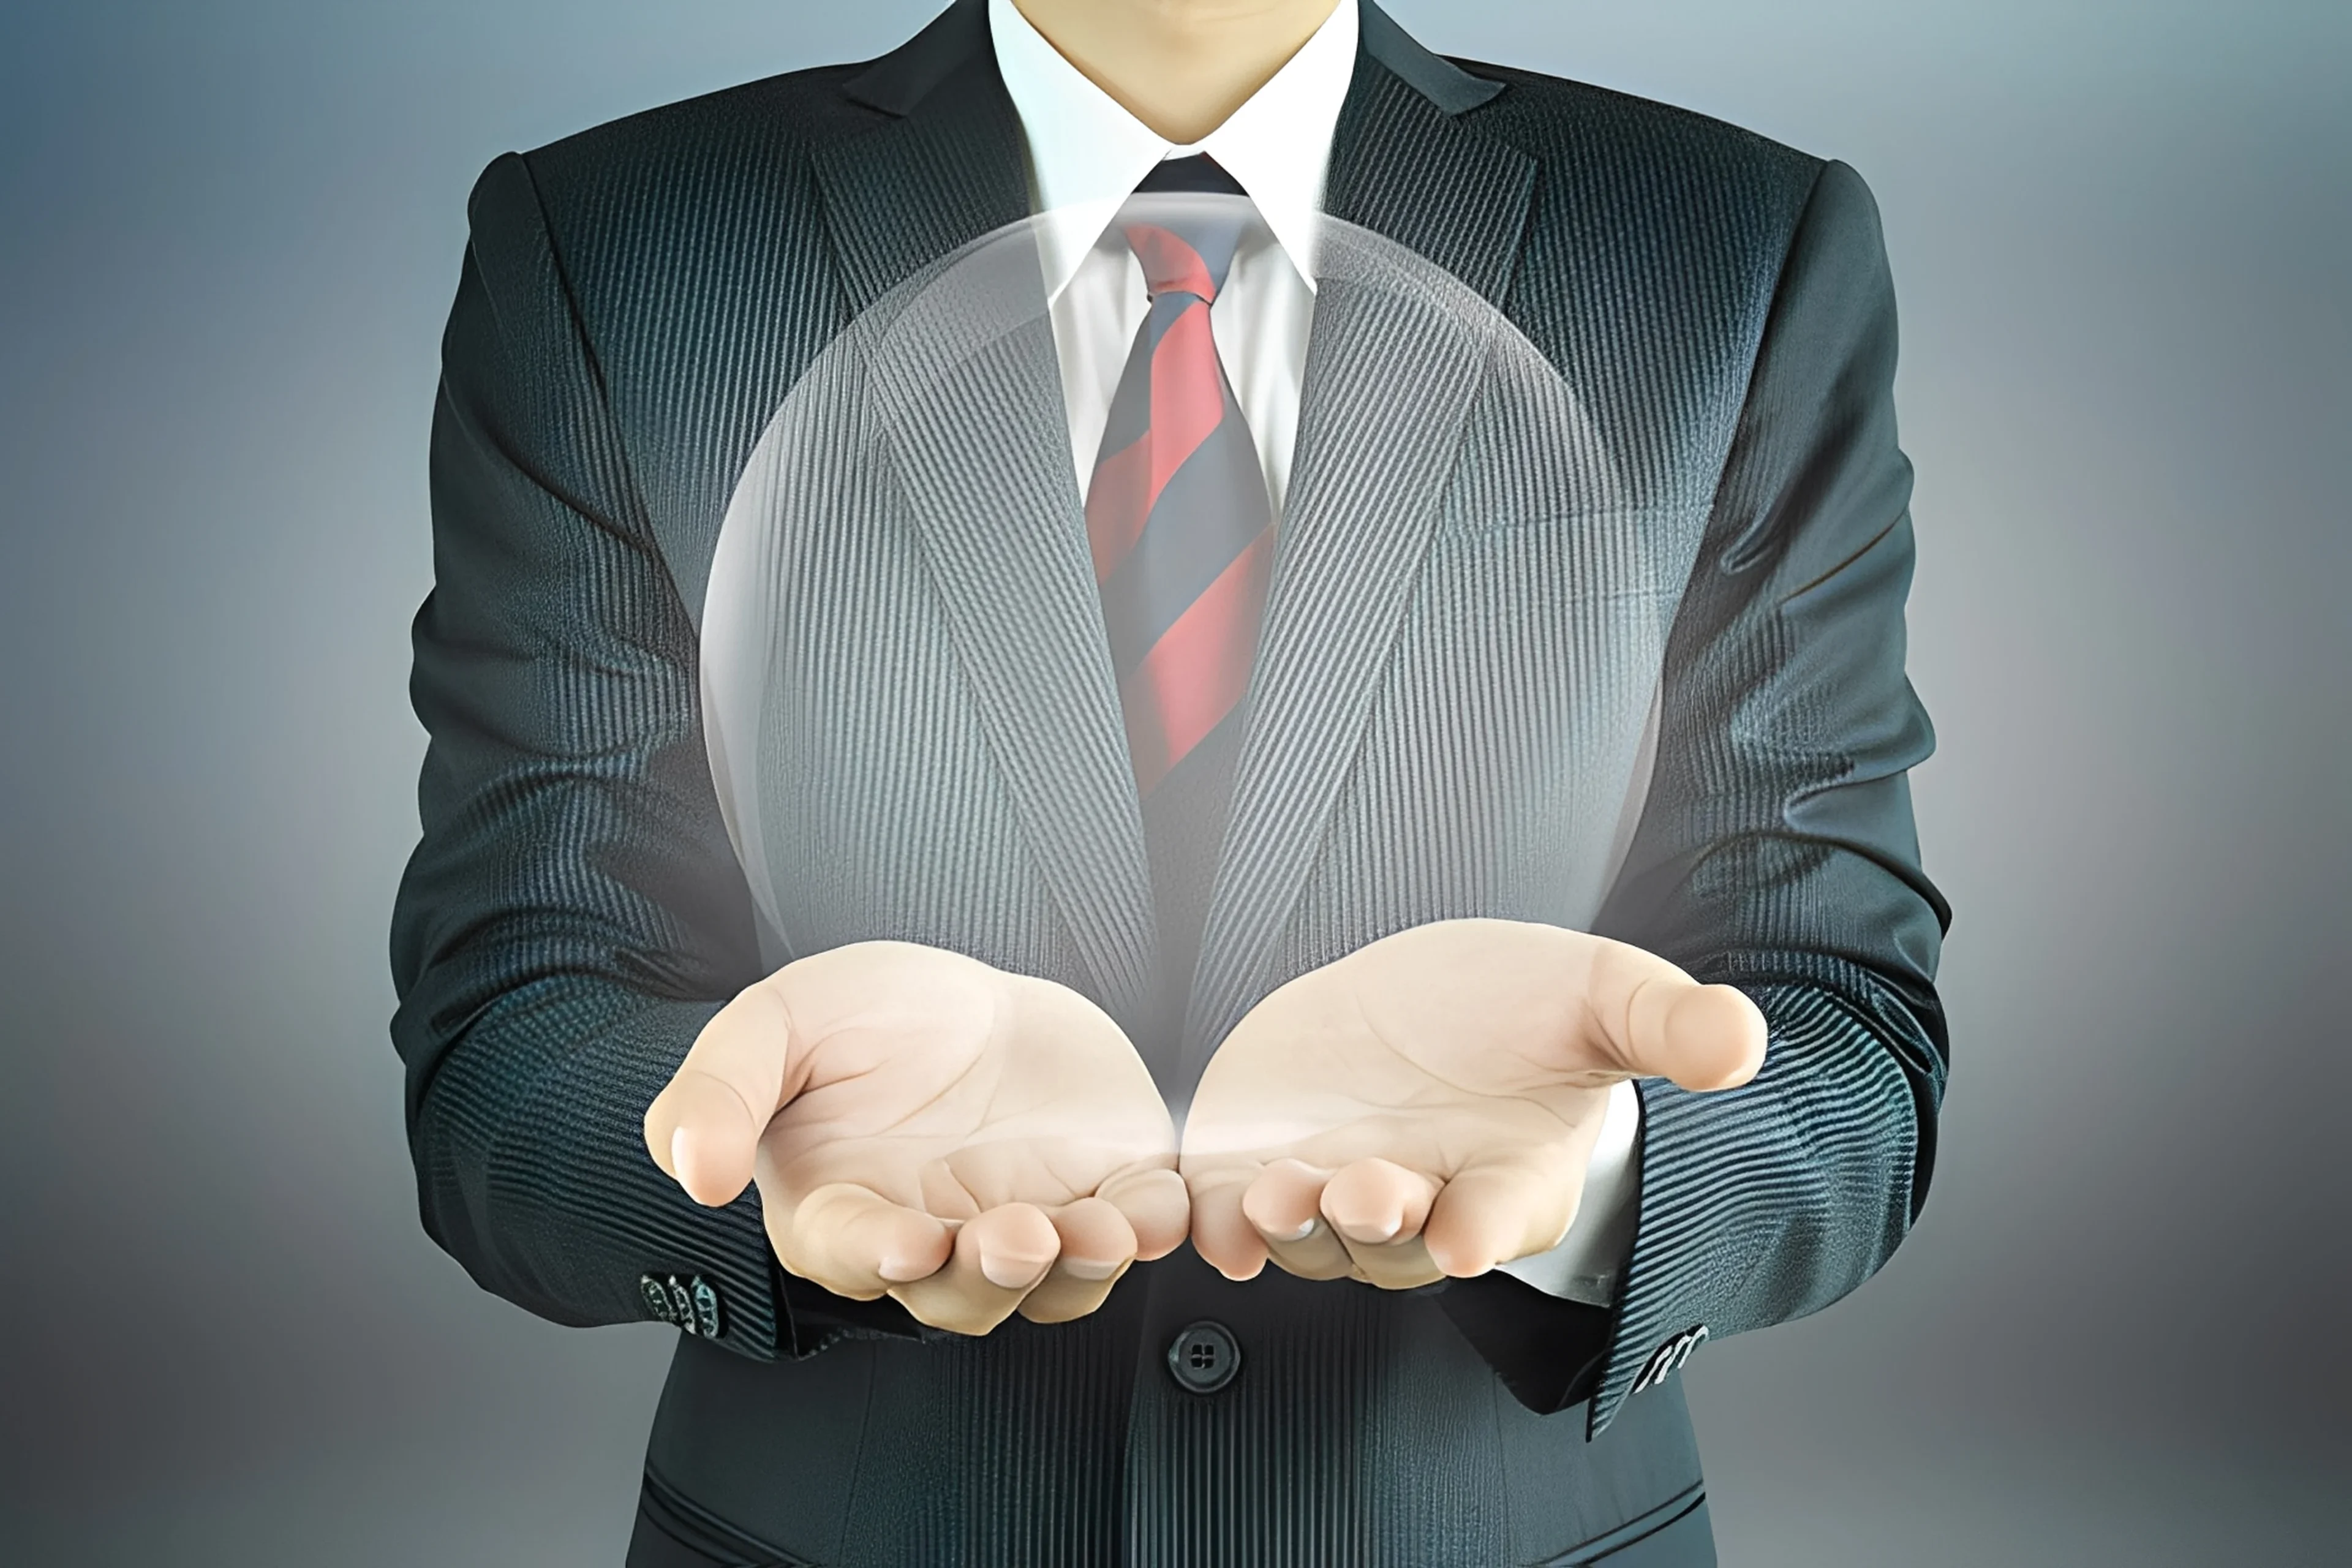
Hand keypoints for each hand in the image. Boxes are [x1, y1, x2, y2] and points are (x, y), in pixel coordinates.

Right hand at [644, 941, 1185, 1333]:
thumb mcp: (775, 1022)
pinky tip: (1159, 1206)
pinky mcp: (1096, 1195)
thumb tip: (691, 1171)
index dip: (881, 1255)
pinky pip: (1131, 1232)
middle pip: (960, 1294)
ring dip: (1080, 1269)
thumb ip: (719, 1091)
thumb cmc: (861, 1017)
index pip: (853, 1251)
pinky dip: (1151, 1228)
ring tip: (1103, 1231)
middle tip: (1015, 1236)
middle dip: (990, 1274)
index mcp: (843, 1210)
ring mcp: (1020, 1223)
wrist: (965, 997)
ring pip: (1052, 1285)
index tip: (909, 1243)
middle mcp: (933, 1237)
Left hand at [1180, 918, 1764, 1288]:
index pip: (1499, 1217)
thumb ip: (1668, 1024)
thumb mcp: (1605, 998)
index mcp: (1511, 1176)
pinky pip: (1239, 1219)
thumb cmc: (1530, 1011)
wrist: (1439, 1002)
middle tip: (1359, 1190)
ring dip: (1294, 1226)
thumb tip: (1744, 1043)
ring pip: (1314, 1239)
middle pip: (1395, 1241)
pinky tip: (1212, 1217)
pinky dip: (1222, 1225)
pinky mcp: (1269, 1167)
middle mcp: (1425, 1202)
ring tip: (1277, 1192)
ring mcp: (1341, 1193)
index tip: (1462, 1235)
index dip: (1481, 1228)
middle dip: (1376, 1221)